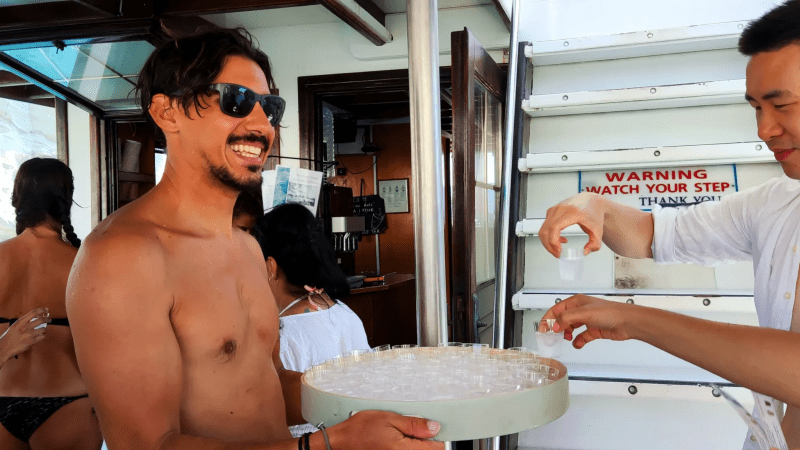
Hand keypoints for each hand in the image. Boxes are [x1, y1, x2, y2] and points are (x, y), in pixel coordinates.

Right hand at [0, 307, 49, 362]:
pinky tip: (40, 336)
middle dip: (47, 319)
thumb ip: (25, 321)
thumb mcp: (15, 325)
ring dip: (44, 329)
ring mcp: (29, 335)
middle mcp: (25, 327)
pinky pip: (43, 337)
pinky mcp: (31, 342)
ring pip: (44, 329)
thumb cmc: (10, 336)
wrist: (4, 347)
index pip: (34, 312)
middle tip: (48, 320)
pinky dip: (43, 336)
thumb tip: (37, 316)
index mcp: (20, 322)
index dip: (42, 310)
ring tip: (42, 329)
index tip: (46, 309)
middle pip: (42, 320)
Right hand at [329, 410, 443, 449]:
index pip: (435, 448)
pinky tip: (397, 441)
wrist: (342, 441)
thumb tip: (434, 427)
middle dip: (425, 441)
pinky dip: (406, 447)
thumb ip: (414, 424)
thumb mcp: (389, 418)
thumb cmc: (361, 429)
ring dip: (415, 445)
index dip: (437, 436)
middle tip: (414, 429)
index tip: (434, 428)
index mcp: (404, 449)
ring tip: (402, 435)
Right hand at [539, 193, 605, 257]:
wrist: (591, 201)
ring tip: (559, 248)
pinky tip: (560, 239)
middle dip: (549, 245)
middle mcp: (560, 209)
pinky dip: (549, 236)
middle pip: (546, 230)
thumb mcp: (598, 231)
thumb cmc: (594, 213)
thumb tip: (585, 252)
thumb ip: (594, 244)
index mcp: (571, 213)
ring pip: (543, 229)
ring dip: (548, 242)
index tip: (559, 250)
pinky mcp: (551, 211)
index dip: (553, 241)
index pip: (554, 227)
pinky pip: (545, 226)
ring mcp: (554, 209)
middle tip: (557, 254)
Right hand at [543, 295, 637, 348]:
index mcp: (576, 302)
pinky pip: (581, 337)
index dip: (548, 319)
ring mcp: (587, 321)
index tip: (543, 329)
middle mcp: (580, 310)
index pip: (556, 309)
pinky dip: (578, 341)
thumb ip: (567, 318)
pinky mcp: (594, 331)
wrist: (628, 323)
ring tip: (566, 338)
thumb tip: (555, 326)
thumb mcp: (584, 313)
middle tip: (552, 335)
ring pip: (570, 328)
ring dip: (566, 334)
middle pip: (562, 319)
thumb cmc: (610, 312)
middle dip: (557, 327)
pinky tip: (578, 344)